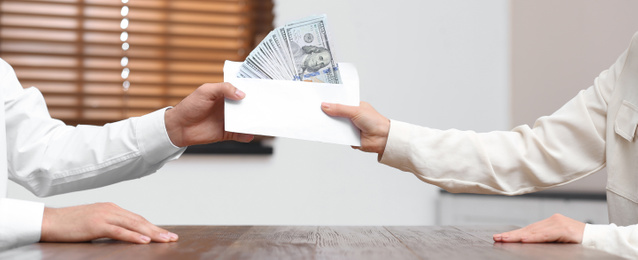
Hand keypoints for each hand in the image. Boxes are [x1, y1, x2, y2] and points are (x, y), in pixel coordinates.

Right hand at [41, 203, 177, 243]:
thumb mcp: (94, 223)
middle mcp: (111, 209)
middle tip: (172, 238)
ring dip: (152, 233)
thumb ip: (110, 226)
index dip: (153, 227)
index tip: (165, 234)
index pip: (137, 219)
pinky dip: (133, 236)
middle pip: (140, 221)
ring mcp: (104, 216)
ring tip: (165, 240)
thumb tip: (125, 235)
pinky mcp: (96, 224)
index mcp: (111, 208)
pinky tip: (144, 241)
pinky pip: (119, 231)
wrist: (48, 221)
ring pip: (134, 225)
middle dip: (158, 230)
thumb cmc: (69, 224)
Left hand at [164, 82, 253, 146]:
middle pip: (246, 107)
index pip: (241, 92)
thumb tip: (241, 94)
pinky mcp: (226, 133)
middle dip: (255, 107)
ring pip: (245, 121)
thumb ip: (224, 89)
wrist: (179, 126)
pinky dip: (246, 136)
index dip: (251, 92)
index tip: (262, 91)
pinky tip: (249, 134)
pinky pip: (240, 135)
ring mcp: (228, 120)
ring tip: (261, 122)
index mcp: (225, 95)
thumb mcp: (206, 91)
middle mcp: (228, 107)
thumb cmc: (189, 106)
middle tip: (265, 107)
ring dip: (253, 122)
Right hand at [321, 101, 389, 155]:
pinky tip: (325, 131)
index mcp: (354, 106)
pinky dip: (332, 133)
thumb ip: (340, 109)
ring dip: (329, 124)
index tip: (319, 100)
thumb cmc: (375, 121)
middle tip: (316, 111)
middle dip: (327, 113)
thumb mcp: (355, 111)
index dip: (330, 101)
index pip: (339, 102)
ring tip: (318, 121)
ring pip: (335, 124)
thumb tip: (325, 105)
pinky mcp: (348, 137)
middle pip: (335, 114)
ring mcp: (349, 127)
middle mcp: (351, 116)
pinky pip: (337, 135)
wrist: (382, 138)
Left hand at [493, 213, 584, 242]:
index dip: (514, 234)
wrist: (600, 239)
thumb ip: (545, 239)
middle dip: (511, 235)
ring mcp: (558, 223)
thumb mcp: (559, 240)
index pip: (528, 229)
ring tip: (505, 240)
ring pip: (534, 232)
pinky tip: (524, 239)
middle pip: (528, 229)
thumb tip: (527, 243)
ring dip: (518, 237)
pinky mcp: (564, 229)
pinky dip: (534, 238)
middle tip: (497, 238)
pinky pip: (546, 235)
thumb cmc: (580, 242)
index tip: (500, 238)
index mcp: (551, 222)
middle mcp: (553, 220)